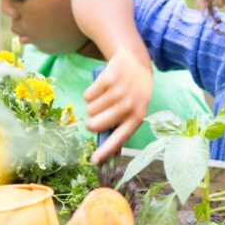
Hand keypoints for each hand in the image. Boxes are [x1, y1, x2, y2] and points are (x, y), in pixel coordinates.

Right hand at [84, 48, 151, 163]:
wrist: (136, 63)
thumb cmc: (133, 92)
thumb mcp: (134, 108)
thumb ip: (120, 124)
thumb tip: (102, 146)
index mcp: (137, 117)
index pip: (119, 138)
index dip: (106, 151)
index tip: (94, 161)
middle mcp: (129, 106)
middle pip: (95, 125)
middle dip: (91, 122)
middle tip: (97, 116)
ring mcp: (118, 92)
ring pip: (90, 110)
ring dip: (93, 105)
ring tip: (105, 97)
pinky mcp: (108, 79)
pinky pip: (87, 96)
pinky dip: (90, 93)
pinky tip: (102, 88)